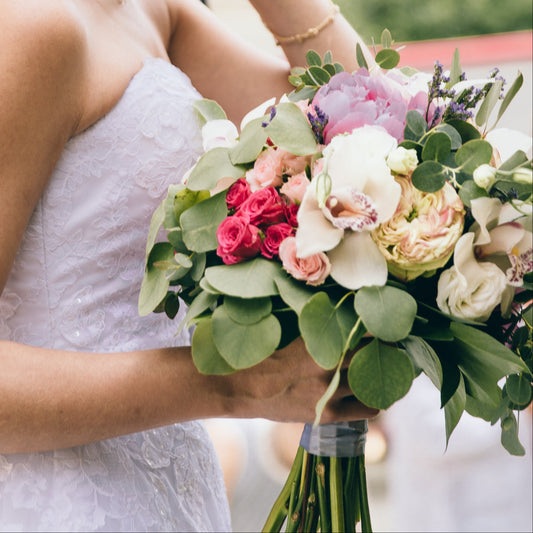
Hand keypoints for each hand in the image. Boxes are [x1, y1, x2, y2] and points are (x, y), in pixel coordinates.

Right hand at [220, 337, 378, 423]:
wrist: (245, 387)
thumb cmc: (268, 357)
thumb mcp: (296, 337)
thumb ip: (323, 333)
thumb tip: (348, 320)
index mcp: (319, 344)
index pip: (363, 334)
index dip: (379, 332)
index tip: (387, 328)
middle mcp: (328, 368)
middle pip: (372, 359)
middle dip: (385, 353)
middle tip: (390, 350)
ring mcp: (329, 393)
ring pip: (373, 386)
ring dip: (380, 378)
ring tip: (383, 373)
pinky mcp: (328, 415)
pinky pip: (366, 410)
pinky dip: (372, 401)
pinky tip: (370, 394)